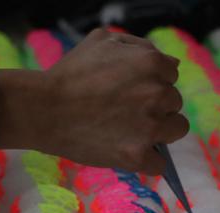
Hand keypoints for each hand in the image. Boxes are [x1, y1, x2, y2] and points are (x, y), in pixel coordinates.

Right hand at [0, 28, 188, 173]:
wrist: (43, 110)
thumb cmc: (69, 75)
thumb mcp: (102, 41)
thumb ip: (139, 46)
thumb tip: (170, 63)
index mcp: (152, 63)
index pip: (171, 75)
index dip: (152, 84)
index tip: (131, 93)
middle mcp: (157, 94)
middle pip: (174, 103)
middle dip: (155, 107)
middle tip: (125, 113)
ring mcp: (149, 126)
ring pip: (175, 130)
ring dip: (159, 132)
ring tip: (131, 133)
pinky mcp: (137, 155)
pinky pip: (159, 164)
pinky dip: (147, 162)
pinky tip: (129, 154)